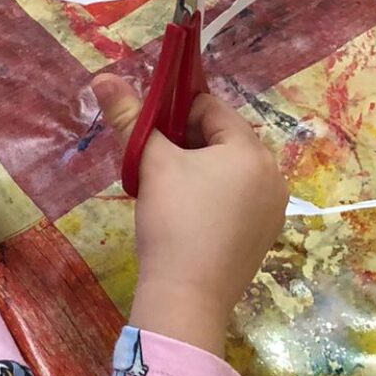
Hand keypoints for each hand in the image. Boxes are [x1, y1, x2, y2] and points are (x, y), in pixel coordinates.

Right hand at [98, 75, 285, 354]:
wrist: (186, 298)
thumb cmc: (172, 221)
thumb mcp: (150, 163)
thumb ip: (128, 116)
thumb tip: (102, 76)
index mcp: (251, 149)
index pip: (211, 108)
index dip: (176, 116)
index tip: (152, 137)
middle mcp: (273, 173)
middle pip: (224, 138)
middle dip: (189, 144)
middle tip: (158, 168)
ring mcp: (273, 208)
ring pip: (231, 169)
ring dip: (201, 171)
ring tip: (170, 194)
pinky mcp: (265, 236)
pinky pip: (239, 199)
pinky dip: (215, 198)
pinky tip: (190, 220)